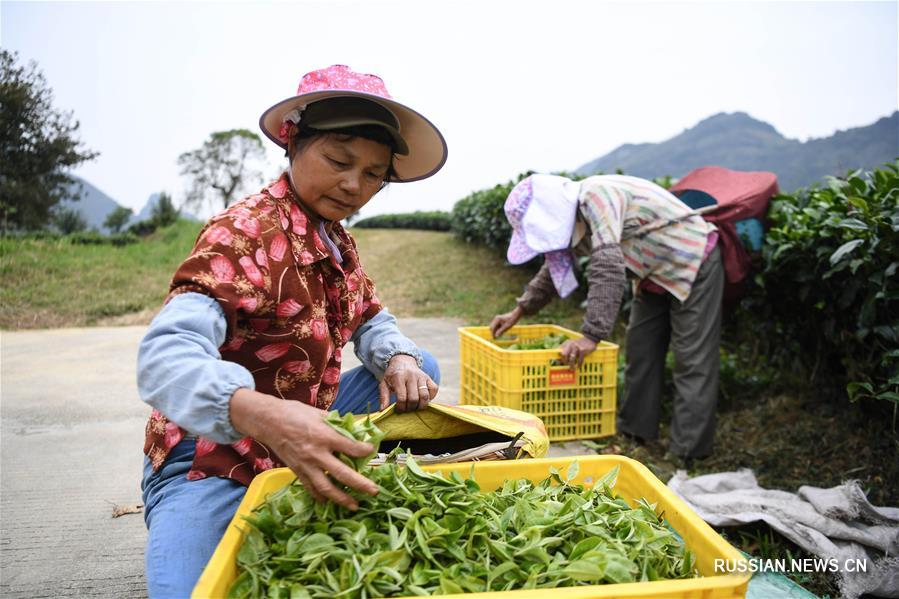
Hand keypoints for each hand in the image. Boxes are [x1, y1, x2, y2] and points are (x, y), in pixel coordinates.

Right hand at [229, 389, 377, 509]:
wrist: (268, 421)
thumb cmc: (294, 413)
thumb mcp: (319, 413)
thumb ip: (337, 424)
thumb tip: (355, 429)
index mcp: (324, 436)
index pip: (351, 447)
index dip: (364, 450)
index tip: (372, 450)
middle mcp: (316, 453)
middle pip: (342, 474)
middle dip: (360, 484)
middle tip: (374, 492)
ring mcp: (306, 465)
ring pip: (326, 487)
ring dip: (342, 498)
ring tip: (354, 506)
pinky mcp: (297, 471)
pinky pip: (310, 487)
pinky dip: (319, 496)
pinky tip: (328, 502)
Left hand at [378, 354, 437, 411]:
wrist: (402, 362)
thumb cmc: (392, 376)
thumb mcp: (384, 384)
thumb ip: (384, 397)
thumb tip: (383, 411)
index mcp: (398, 377)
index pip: (402, 397)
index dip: (400, 407)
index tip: (398, 409)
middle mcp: (411, 375)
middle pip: (414, 398)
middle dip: (410, 408)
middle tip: (406, 409)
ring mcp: (421, 376)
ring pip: (425, 396)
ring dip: (420, 406)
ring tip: (415, 407)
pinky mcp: (429, 377)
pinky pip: (434, 390)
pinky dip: (430, 397)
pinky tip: (422, 399)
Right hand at [489, 306, 523, 337]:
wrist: (515, 315)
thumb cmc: (511, 320)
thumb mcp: (506, 327)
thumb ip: (501, 331)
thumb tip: (496, 336)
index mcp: (497, 320)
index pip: (492, 328)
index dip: (493, 334)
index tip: (494, 338)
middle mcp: (496, 319)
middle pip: (492, 327)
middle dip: (494, 332)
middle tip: (496, 338)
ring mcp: (497, 319)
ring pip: (494, 327)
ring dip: (496, 331)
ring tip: (502, 333)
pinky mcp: (499, 320)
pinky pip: (497, 326)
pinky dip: (498, 329)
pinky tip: (503, 330)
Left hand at [559, 337, 597, 368]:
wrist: (589, 339)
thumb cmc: (578, 344)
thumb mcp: (570, 344)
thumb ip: (565, 349)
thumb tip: (559, 360)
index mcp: (566, 343)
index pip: (559, 350)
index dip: (559, 357)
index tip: (560, 362)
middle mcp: (570, 344)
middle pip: (564, 354)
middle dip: (565, 361)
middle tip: (567, 365)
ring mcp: (576, 347)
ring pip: (572, 358)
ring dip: (571, 365)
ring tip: (572, 368)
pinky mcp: (582, 350)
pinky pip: (579, 360)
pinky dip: (578, 364)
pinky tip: (578, 366)